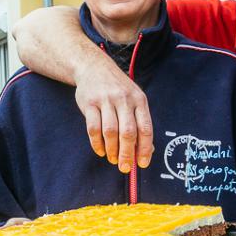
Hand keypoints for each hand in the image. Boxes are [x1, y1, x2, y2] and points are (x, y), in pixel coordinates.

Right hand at [74, 60, 153, 174]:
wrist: (94, 67)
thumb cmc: (117, 89)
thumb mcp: (134, 99)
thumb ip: (140, 122)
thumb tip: (147, 151)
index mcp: (139, 100)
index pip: (145, 128)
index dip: (145, 149)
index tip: (142, 164)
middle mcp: (124, 99)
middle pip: (128, 132)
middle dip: (127, 154)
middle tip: (125, 167)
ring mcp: (105, 100)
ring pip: (110, 132)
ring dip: (112, 150)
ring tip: (113, 159)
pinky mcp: (89, 103)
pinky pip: (93, 128)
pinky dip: (96, 143)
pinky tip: (100, 151)